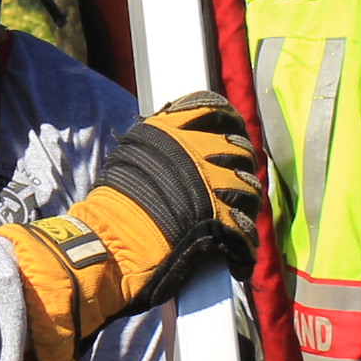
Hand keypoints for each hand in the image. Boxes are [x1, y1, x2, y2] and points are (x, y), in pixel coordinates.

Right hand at [0, 93, 261, 360]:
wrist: (110, 243)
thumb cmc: (114, 201)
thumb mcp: (133, 153)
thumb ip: (160, 139)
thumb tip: (174, 132)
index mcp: (178, 132)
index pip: (216, 110)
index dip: (226, 120)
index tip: (229, 129)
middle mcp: (202, 154)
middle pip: (239, 150)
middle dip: (238, 164)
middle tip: (230, 180)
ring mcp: (216, 189)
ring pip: (249, 188)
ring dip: (245, 201)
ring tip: (236, 215)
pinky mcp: (225, 224)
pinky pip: (247, 229)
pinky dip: (243, 242)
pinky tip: (236, 251)